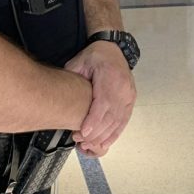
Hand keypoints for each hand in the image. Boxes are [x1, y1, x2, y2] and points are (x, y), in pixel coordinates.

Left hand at [64, 40, 135, 155]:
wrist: (112, 49)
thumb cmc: (94, 56)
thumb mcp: (79, 61)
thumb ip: (72, 77)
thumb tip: (63, 96)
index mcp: (111, 76)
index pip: (104, 103)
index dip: (94, 120)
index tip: (83, 133)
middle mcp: (123, 88)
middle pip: (111, 116)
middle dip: (96, 132)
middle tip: (79, 140)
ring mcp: (129, 95)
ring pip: (118, 121)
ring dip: (104, 136)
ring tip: (88, 144)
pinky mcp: (131, 101)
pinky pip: (124, 121)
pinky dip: (114, 134)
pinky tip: (104, 143)